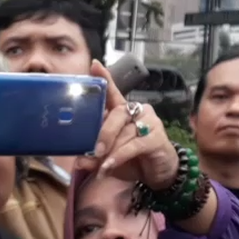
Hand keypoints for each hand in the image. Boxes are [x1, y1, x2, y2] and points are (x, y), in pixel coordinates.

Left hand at [75, 61, 177, 190]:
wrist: (158, 173)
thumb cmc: (132, 159)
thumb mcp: (108, 158)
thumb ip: (94, 157)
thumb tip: (80, 160)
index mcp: (123, 112)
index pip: (113, 92)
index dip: (105, 78)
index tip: (94, 65)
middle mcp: (137, 111)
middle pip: (118, 112)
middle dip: (103, 132)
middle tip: (94, 151)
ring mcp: (150, 122)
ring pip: (126, 131)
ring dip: (111, 151)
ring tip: (101, 166)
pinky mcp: (157, 137)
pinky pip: (135, 144)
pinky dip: (120, 156)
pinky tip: (110, 165)